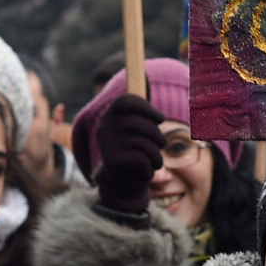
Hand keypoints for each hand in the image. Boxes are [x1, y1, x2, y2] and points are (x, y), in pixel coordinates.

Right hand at [92, 96, 164, 216]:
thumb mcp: (138, 130)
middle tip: (161, 144)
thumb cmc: (135, 149)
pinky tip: (145, 171)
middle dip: (158, 136)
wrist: (122, 182)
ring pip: (145, 144)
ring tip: (155, 161)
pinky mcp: (113, 161)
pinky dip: (149, 167)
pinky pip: (142, 159)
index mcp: (110, 115)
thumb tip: (147, 83)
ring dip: (156, 155)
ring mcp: (107, 144)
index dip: (147, 109)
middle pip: (142, 125)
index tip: (160, 119)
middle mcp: (104, 126)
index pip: (125, 101)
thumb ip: (143, 115)